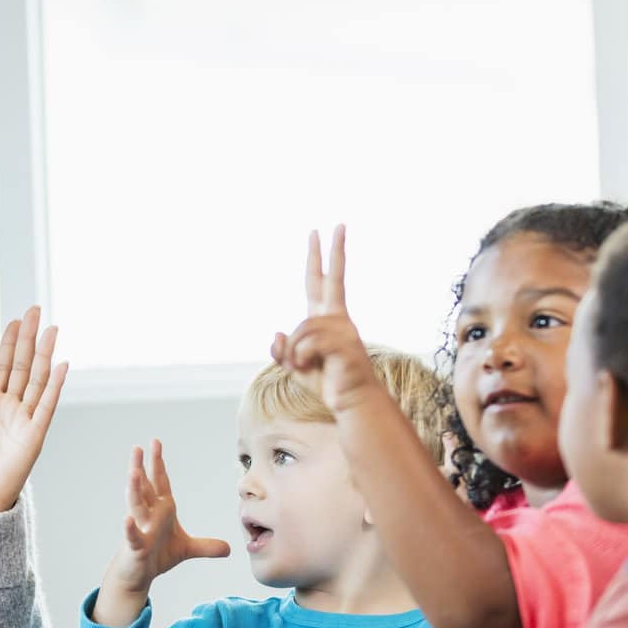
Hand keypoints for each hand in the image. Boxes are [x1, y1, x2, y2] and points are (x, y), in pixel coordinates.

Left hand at [0, 307, 68, 513]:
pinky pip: (46, 407)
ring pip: (36, 381)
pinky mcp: (33, 437)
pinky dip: (54, 386)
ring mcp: (24, 422)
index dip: (9, 344)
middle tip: (36, 311)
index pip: (3, 367)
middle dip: (29, 339)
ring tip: (51, 329)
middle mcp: (11, 410)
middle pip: (23, 366)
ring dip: (44, 355)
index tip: (15, 320)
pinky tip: (60, 365)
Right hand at [105, 440, 229, 595]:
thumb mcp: (187, 549)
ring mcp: (140, 529)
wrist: (138, 575)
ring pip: (135, 507)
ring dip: (134, 490)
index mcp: (161, 510)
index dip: (158, 463)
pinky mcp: (135, 547)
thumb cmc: (156, 556)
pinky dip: (130, 528)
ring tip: (133, 472)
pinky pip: (133, 536)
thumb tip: (229, 548)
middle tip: (138, 448)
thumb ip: (206, 546)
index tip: (155, 443)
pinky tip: (127, 519)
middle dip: (140, 468)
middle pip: (144, 488)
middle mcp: (148, 515)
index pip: (159, 483)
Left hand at [271, 226, 383, 414]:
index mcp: (328, 318)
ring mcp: (343, 330)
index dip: (320, 258)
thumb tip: (277, 333)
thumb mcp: (293, 366)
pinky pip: (306, 345)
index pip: (322, 281)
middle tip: (336, 225)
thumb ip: (281, 350)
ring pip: (301, 329)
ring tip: (305, 367)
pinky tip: (310, 368)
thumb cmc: (326, 382)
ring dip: (294, 353)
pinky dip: (300, 360)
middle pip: (330, 279)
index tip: (324, 232)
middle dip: (332, 252)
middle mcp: (337, 318)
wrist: (351, 402)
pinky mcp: (344, 345)